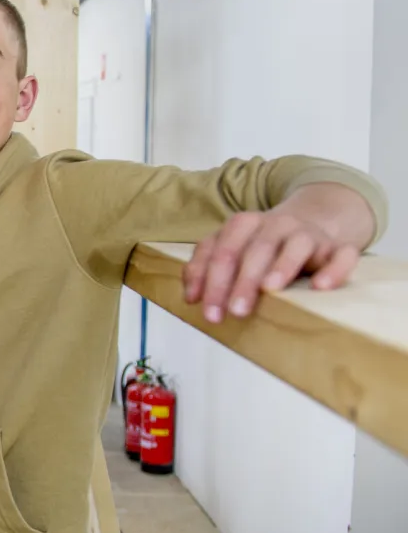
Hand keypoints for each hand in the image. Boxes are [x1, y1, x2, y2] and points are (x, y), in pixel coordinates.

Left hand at [183, 184, 372, 322]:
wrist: (312, 221)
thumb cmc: (262, 246)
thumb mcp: (230, 249)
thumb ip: (206, 267)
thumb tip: (190, 297)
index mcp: (243, 224)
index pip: (221, 250)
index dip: (210, 280)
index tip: (205, 309)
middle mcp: (276, 224)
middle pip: (256, 250)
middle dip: (242, 281)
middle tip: (233, 311)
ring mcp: (308, 233)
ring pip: (296, 246)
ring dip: (282, 267)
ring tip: (270, 289)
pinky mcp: (336, 247)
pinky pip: (341, 255)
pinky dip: (334, 269)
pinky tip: (322, 286)